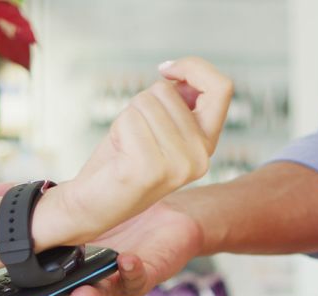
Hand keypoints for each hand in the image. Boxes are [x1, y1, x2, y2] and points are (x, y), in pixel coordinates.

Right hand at [16, 199, 202, 295]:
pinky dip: (132, 270)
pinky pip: (139, 277)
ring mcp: (120, 280)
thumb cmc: (121, 216)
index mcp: (72, 269)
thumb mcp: (73, 206)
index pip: (44, 292)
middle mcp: (94, 281)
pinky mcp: (147, 273)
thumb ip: (34, 205)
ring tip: (80, 295)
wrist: (170, 213)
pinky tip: (126, 261)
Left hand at [38, 57, 231, 243]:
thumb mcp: (157, 125)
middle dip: (143, 102)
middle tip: (135, 135)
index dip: (194, 67)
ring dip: (128, 117)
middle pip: (168, 91)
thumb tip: (178, 74)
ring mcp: (179, 166)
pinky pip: (130, 119)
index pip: (222, 88)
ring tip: (127, 146)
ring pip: (147, 102)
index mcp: (207, 144)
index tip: (166, 70)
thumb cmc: (123, 159)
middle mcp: (201, 157)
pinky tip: (119, 154)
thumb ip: (176, 102)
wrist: (95, 206)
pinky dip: (117, 129)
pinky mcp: (150, 170)